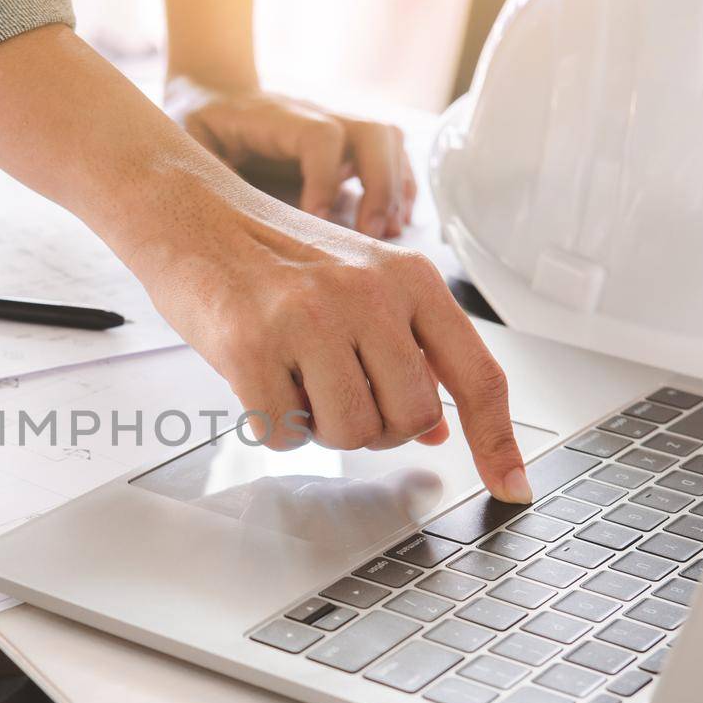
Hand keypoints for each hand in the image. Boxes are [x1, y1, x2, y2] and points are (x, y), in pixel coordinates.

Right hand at [121, 175, 531, 503]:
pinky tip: (260, 381)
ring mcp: (309, 320)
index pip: (476, 374)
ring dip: (322, 428)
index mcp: (408, 277)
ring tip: (296, 381)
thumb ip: (407, 349)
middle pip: (410, 419)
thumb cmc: (275, 254)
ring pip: (350, 434)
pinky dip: (273, 425)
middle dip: (377, 427)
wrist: (191, 216)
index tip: (511, 486)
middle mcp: (367, 294)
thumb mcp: (359, 282)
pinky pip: (284, 433)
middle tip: (340, 396)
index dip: (498, 441)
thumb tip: (439, 430)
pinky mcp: (252, 348)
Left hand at [165, 78, 417, 238]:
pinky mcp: (346, 146)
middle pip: (372, 133)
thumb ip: (207, 171)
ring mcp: (337, 127)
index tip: (318, 221)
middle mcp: (316, 115)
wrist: (214, 91)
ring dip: (396, 187)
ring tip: (388, 233)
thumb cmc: (201, 123)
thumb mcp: (190, 141)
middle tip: (372, 234)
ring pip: (389, 141)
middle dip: (380, 185)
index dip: (325, 178)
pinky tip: (394, 223)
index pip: (320, 136)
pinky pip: (390, 157)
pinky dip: (399, 189)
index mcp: (275, 116)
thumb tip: (224, 213)